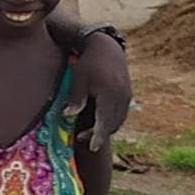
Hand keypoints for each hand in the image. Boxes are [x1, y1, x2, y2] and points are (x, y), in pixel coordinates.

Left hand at [68, 32, 131, 160]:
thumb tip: (68, 116)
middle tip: (83, 139)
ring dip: (106, 128)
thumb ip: (76, 99)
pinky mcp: (127, 94)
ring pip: (118, 120)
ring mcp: (126, 96)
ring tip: (89, 132)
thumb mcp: (79, 79)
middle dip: (100, 135)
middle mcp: (121, 98)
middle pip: (113, 124)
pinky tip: (99, 120)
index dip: (99, 137)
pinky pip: (121, 113)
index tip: (93, 147)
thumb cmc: (89, 62)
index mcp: (109, 95)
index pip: (105, 122)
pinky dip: (111, 120)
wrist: (106, 47)